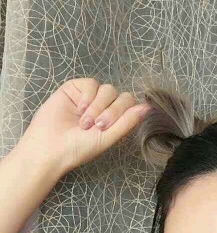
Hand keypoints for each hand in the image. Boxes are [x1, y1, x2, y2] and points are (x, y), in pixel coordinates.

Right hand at [17, 77, 150, 176]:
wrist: (51, 146)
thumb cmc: (80, 148)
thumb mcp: (108, 138)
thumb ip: (128, 122)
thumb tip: (148, 107)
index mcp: (115, 121)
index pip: (131, 106)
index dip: (125, 112)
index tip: (110, 127)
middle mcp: (105, 108)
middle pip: (121, 97)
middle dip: (111, 112)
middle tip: (98, 126)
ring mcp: (91, 98)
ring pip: (107, 90)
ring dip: (98, 106)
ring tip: (85, 123)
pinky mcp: (76, 89)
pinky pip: (91, 84)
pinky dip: (88, 97)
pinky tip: (79, 110)